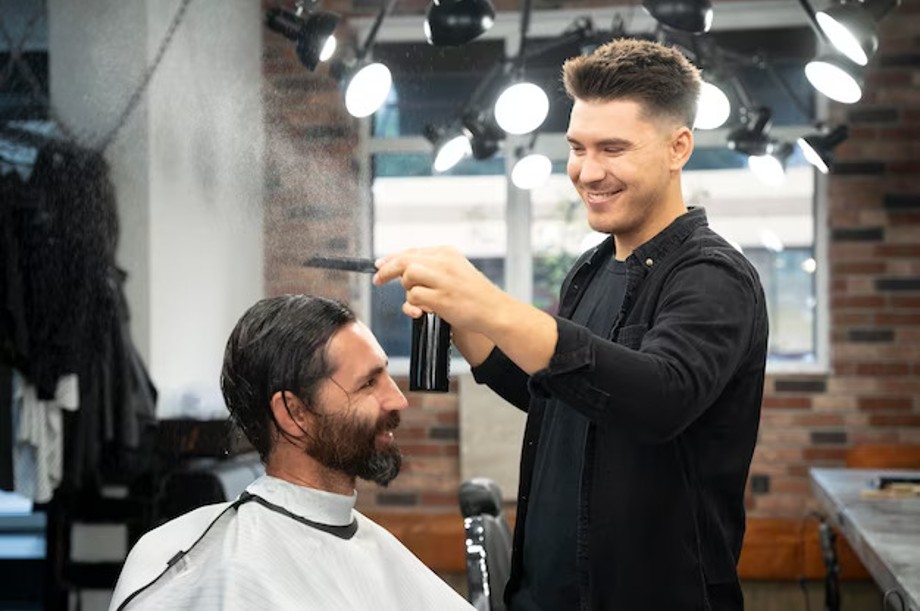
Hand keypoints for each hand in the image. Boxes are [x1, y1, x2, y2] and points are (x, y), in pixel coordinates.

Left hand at [373, 246, 507, 333]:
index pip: (412, 251)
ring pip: (408, 276)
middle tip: (377, 280)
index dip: (392, 258)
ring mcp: (443, 279)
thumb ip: (432, 268)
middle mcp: (444, 261)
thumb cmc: (475, 295)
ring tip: (420, 300)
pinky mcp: (441, 297)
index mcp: (446, 252)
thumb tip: (403, 272)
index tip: (380, 265)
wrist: (494, 310)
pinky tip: (425, 310)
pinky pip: (414, 297)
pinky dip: (414, 305)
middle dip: (387, 270)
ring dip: (408, 290)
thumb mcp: (456, 271)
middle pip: (404, 260)